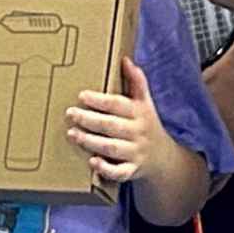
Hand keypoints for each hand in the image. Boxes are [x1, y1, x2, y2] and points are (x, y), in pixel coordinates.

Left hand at [67, 54, 169, 193]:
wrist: (163, 157)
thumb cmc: (146, 124)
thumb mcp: (145, 102)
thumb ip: (136, 82)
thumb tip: (126, 59)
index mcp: (139, 113)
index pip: (119, 105)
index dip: (100, 100)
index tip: (82, 96)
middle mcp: (138, 132)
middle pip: (111, 126)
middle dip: (89, 120)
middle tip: (70, 113)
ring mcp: (135, 153)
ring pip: (111, 147)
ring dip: (90, 141)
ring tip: (72, 134)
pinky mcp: (132, 170)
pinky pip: (120, 172)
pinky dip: (106, 168)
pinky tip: (92, 161)